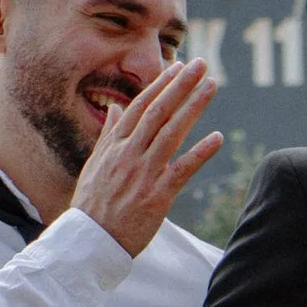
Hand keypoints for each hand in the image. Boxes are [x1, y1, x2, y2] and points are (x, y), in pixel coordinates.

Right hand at [76, 59, 223, 256]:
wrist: (89, 242)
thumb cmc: (93, 205)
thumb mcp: (95, 164)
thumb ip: (109, 134)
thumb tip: (117, 107)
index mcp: (114, 145)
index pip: (140, 107)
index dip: (160, 86)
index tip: (177, 67)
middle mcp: (129, 154)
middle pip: (158, 112)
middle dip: (180, 85)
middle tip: (201, 64)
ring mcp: (143, 173)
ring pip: (172, 132)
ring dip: (193, 107)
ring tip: (211, 86)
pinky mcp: (157, 195)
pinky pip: (182, 169)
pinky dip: (200, 153)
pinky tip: (217, 137)